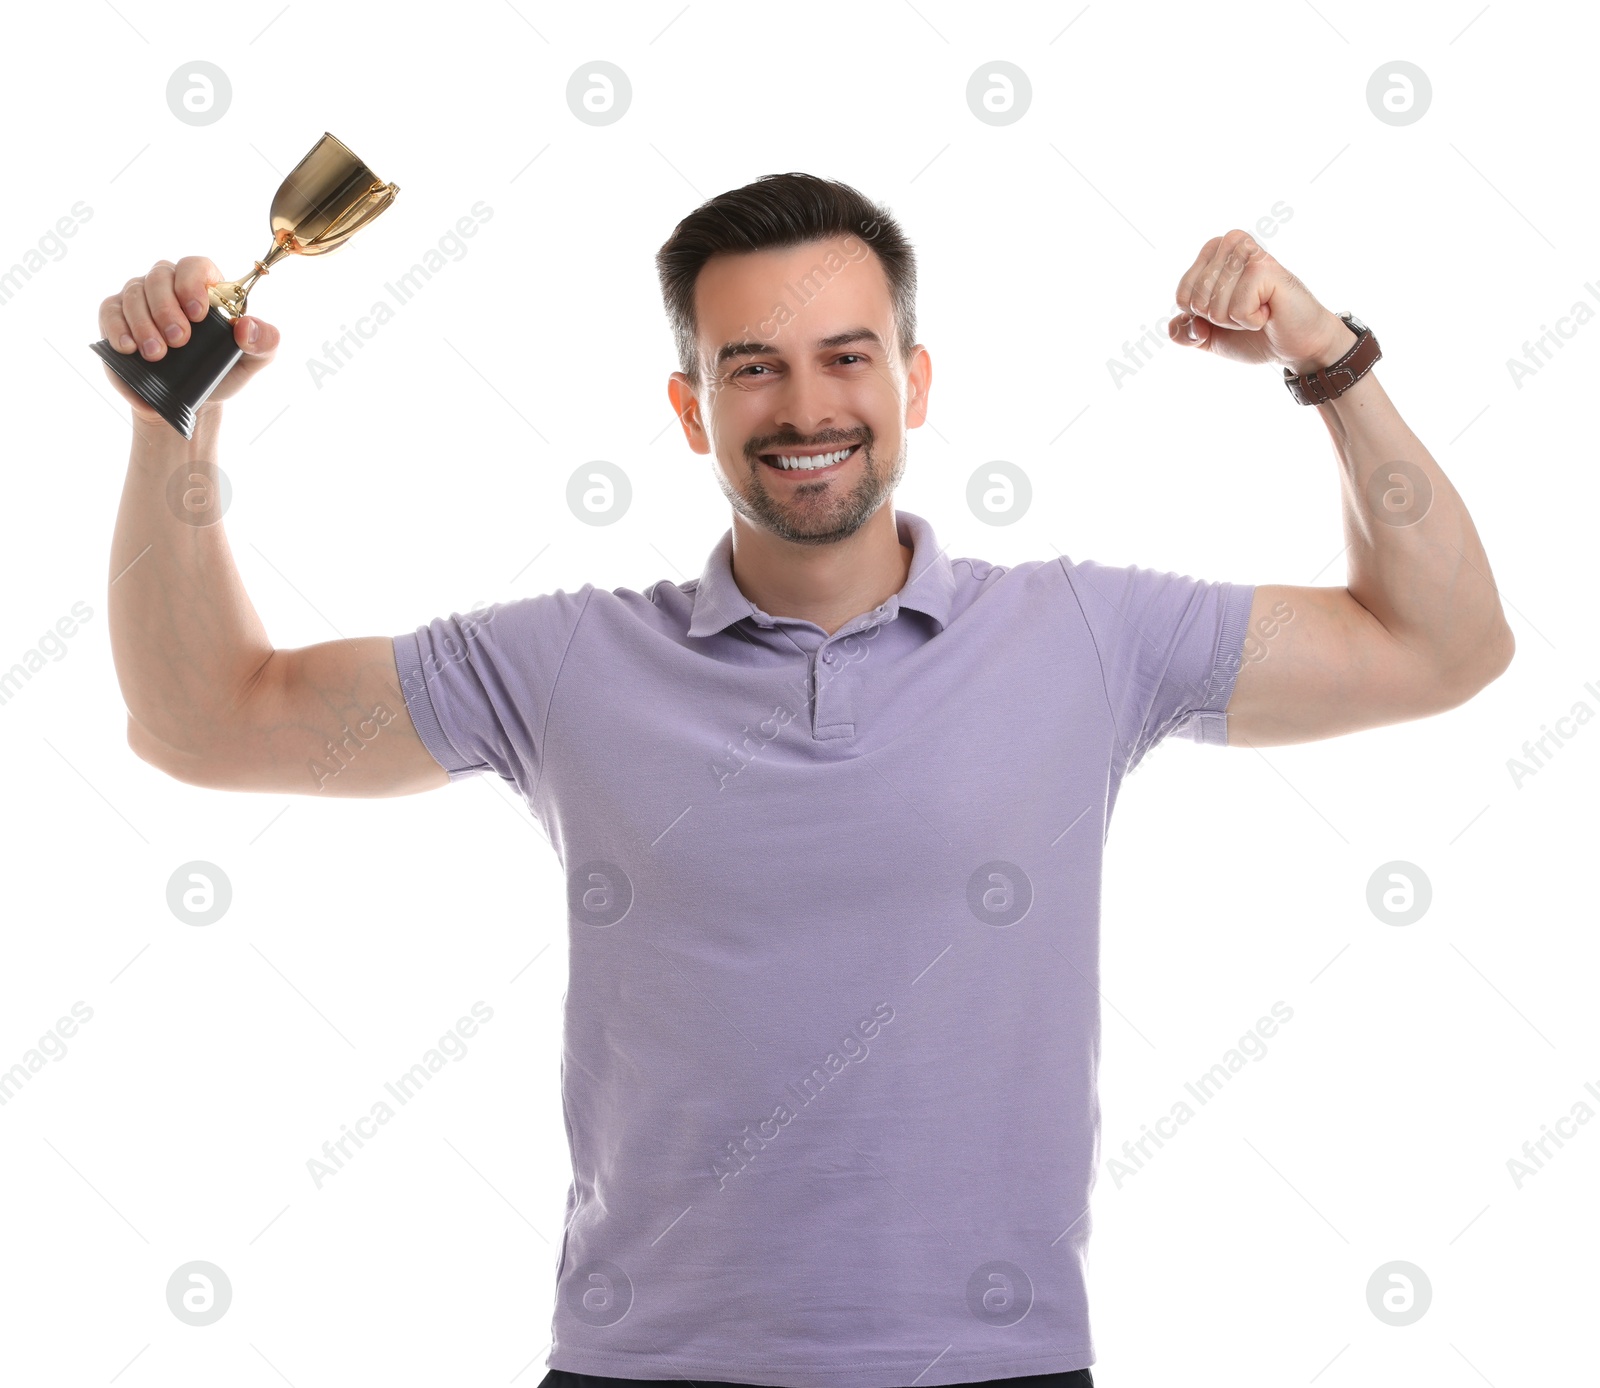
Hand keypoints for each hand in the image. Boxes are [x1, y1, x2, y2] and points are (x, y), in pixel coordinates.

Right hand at [98, 256, 280, 425]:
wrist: (193, 401)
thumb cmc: (223, 372)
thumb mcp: (253, 361)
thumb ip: (265, 342)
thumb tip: (247, 327)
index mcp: (204, 289)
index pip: (195, 266)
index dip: (193, 283)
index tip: (198, 313)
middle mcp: (169, 288)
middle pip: (159, 277)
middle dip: (167, 307)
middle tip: (178, 340)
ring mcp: (140, 301)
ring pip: (134, 293)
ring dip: (143, 323)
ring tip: (157, 353)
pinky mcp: (117, 319)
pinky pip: (109, 311)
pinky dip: (116, 328)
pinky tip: (127, 348)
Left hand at [1167, 230, 1354, 374]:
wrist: (1295, 346)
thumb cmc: (1254, 335)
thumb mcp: (1208, 337)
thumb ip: (1183, 332)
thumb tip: (1180, 322)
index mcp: (1213, 253)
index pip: (1182, 296)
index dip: (1202, 318)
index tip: (1231, 311)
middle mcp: (1231, 244)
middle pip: (1196, 300)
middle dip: (1219, 320)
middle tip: (1248, 310)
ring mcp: (1248, 253)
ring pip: (1214, 305)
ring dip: (1236, 320)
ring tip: (1261, 308)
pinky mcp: (1265, 267)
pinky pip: (1236, 310)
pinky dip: (1251, 321)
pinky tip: (1270, 310)